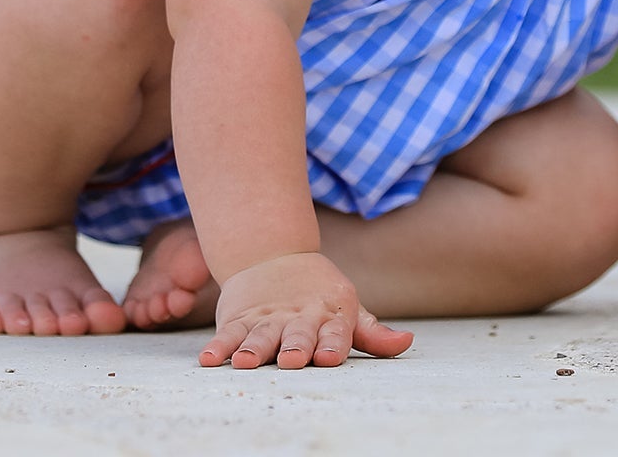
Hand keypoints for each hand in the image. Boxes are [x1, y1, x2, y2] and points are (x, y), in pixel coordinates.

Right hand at [198, 252, 413, 368]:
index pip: (335, 332)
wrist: (273, 255)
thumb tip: (408, 342)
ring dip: (253, 348)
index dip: (333, 344)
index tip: (330, 357)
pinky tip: (210, 359)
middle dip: (296, 347)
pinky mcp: (240, 319)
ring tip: (245, 361)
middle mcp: (298, 318)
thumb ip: (374, 334)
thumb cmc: (319, 295)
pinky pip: (229, 334)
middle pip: (297, 335)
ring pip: (260, 335)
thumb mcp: (349, 309)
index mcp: (329, 315)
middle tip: (292, 360)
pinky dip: (219, 346)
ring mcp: (267, 318)